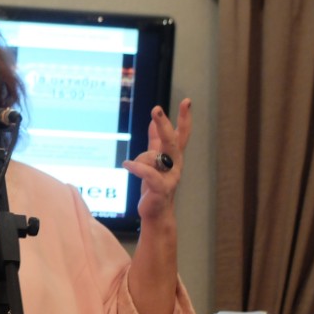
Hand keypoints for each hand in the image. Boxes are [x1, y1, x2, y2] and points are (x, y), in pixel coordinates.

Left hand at [123, 98, 191, 222]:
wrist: (156, 212)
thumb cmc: (155, 186)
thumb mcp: (154, 161)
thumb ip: (155, 142)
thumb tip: (154, 121)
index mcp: (174, 156)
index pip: (182, 134)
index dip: (184, 118)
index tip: (187, 101)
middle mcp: (175, 165)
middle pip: (171, 140)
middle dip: (164, 124)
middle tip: (156, 109)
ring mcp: (170, 177)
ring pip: (153, 157)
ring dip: (139, 159)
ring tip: (130, 166)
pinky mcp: (161, 189)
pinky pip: (148, 173)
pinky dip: (136, 167)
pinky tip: (126, 165)